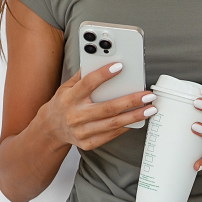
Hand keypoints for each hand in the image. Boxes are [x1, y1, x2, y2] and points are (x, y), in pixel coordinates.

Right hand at [35, 62, 155, 151]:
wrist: (51, 128)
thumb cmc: (64, 103)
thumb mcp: (67, 86)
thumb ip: (83, 74)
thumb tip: (101, 58)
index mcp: (70, 98)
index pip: (88, 84)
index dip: (103, 74)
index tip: (120, 66)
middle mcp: (75, 116)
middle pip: (107, 108)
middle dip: (131, 101)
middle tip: (148, 95)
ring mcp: (82, 132)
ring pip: (113, 124)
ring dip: (135, 116)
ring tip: (150, 109)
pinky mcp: (88, 143)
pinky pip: (111, 135)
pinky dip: (126, 127)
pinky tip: (138, 120)